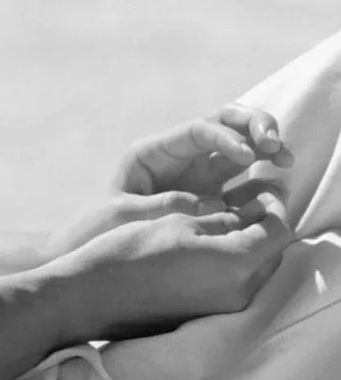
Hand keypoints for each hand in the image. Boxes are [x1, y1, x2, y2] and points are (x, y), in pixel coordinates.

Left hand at [46, 106, 294, 262]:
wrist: (93, 254)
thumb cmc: (100, 232)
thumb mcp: (124, 216)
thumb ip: (162, 206)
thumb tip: (209, 202)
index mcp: (154, 153)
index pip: (197, 132)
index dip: (226, 138)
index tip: (249, 156)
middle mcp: (180, 157)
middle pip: (224, 125)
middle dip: (253, 127)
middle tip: (276, 146)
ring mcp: (199, 176)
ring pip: (241, 146)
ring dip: (266, 146)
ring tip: (286, 159)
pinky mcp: (214, 198)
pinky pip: (244, 182)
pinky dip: (264, 179)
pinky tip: (280, 185)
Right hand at [46, 189, 291, 344]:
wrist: (91, 297)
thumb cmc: (129, 252)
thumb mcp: (178, 221)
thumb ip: (221, 219)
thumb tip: (247, 213)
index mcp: (235, 265)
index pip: (279, 231)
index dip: (273, 207)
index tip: (260, 190)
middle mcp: (239, 294)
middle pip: (272, 255)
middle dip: (264, 227)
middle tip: (245, 201)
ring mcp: (224, 311)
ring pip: (255, 272)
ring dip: (248, 246)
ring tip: (223, 223)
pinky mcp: (207, 318)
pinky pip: (235, 287)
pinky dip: (232, 265)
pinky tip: (207, 249)